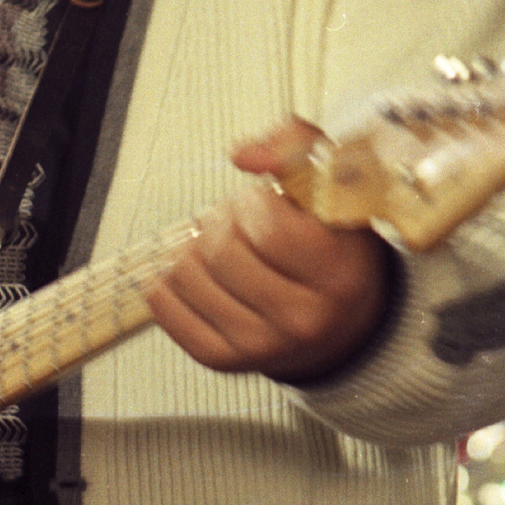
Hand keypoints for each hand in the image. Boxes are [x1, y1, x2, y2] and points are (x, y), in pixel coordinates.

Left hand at [147, 117, 390, 383]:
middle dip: (225, 221)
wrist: (342, 324)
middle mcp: (302, 320)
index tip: (269, 204)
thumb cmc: (335, 248)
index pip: (266, 223)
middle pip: (220, 248)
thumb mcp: (334, 186)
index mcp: (339, 276)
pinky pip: (162, 302)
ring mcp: (260, 346)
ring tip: (228, 250)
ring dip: (196, 246)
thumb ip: (296, 146)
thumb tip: (244, 155)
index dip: (257, 201)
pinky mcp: (222, 358)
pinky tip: (203, 275)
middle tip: (246, 226)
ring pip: (185, 271)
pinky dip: (171, 278)